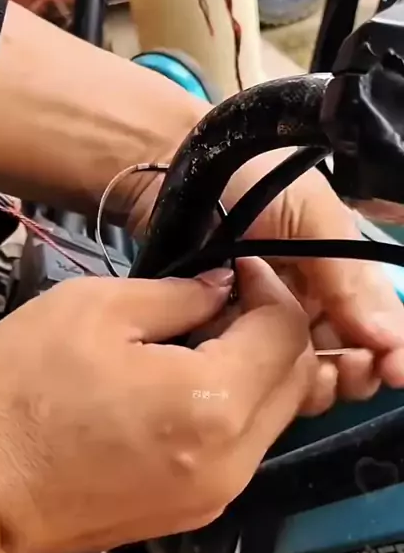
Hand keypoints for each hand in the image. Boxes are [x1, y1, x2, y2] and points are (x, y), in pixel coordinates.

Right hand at [0, 261, 314, 552]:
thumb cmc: (23, 395)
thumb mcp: (93, 311)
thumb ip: (177, 295)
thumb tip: (221, 290)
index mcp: (214, 404)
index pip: (285, 332)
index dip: (270, 289)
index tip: (238, 268)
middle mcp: (235, 460)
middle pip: (295, 380)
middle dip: (272, 330)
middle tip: (223, 302)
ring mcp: (218, 496)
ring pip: (274, 418)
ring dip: (257, 372)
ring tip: (204, 342)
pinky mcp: (196, 514)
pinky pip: (242, 450)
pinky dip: (235, 410)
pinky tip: (187, 390)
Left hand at [130, 143, 403, 414]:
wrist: (171, 168)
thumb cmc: (250, 179)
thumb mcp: (313, 216)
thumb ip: (350, 274)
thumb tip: (390, 339)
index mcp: (335, 277)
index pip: (371, 325)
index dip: (388, 350)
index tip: (395, 370)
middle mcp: (303, 307)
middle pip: (340, 357)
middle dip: (355, 372)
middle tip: (355, 372)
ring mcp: (260, 326)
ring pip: (298, 374)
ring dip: (315, 383)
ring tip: (319, 375)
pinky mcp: (220, 340)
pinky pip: (246, 373)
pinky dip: (262, 380)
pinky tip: (266, 376)